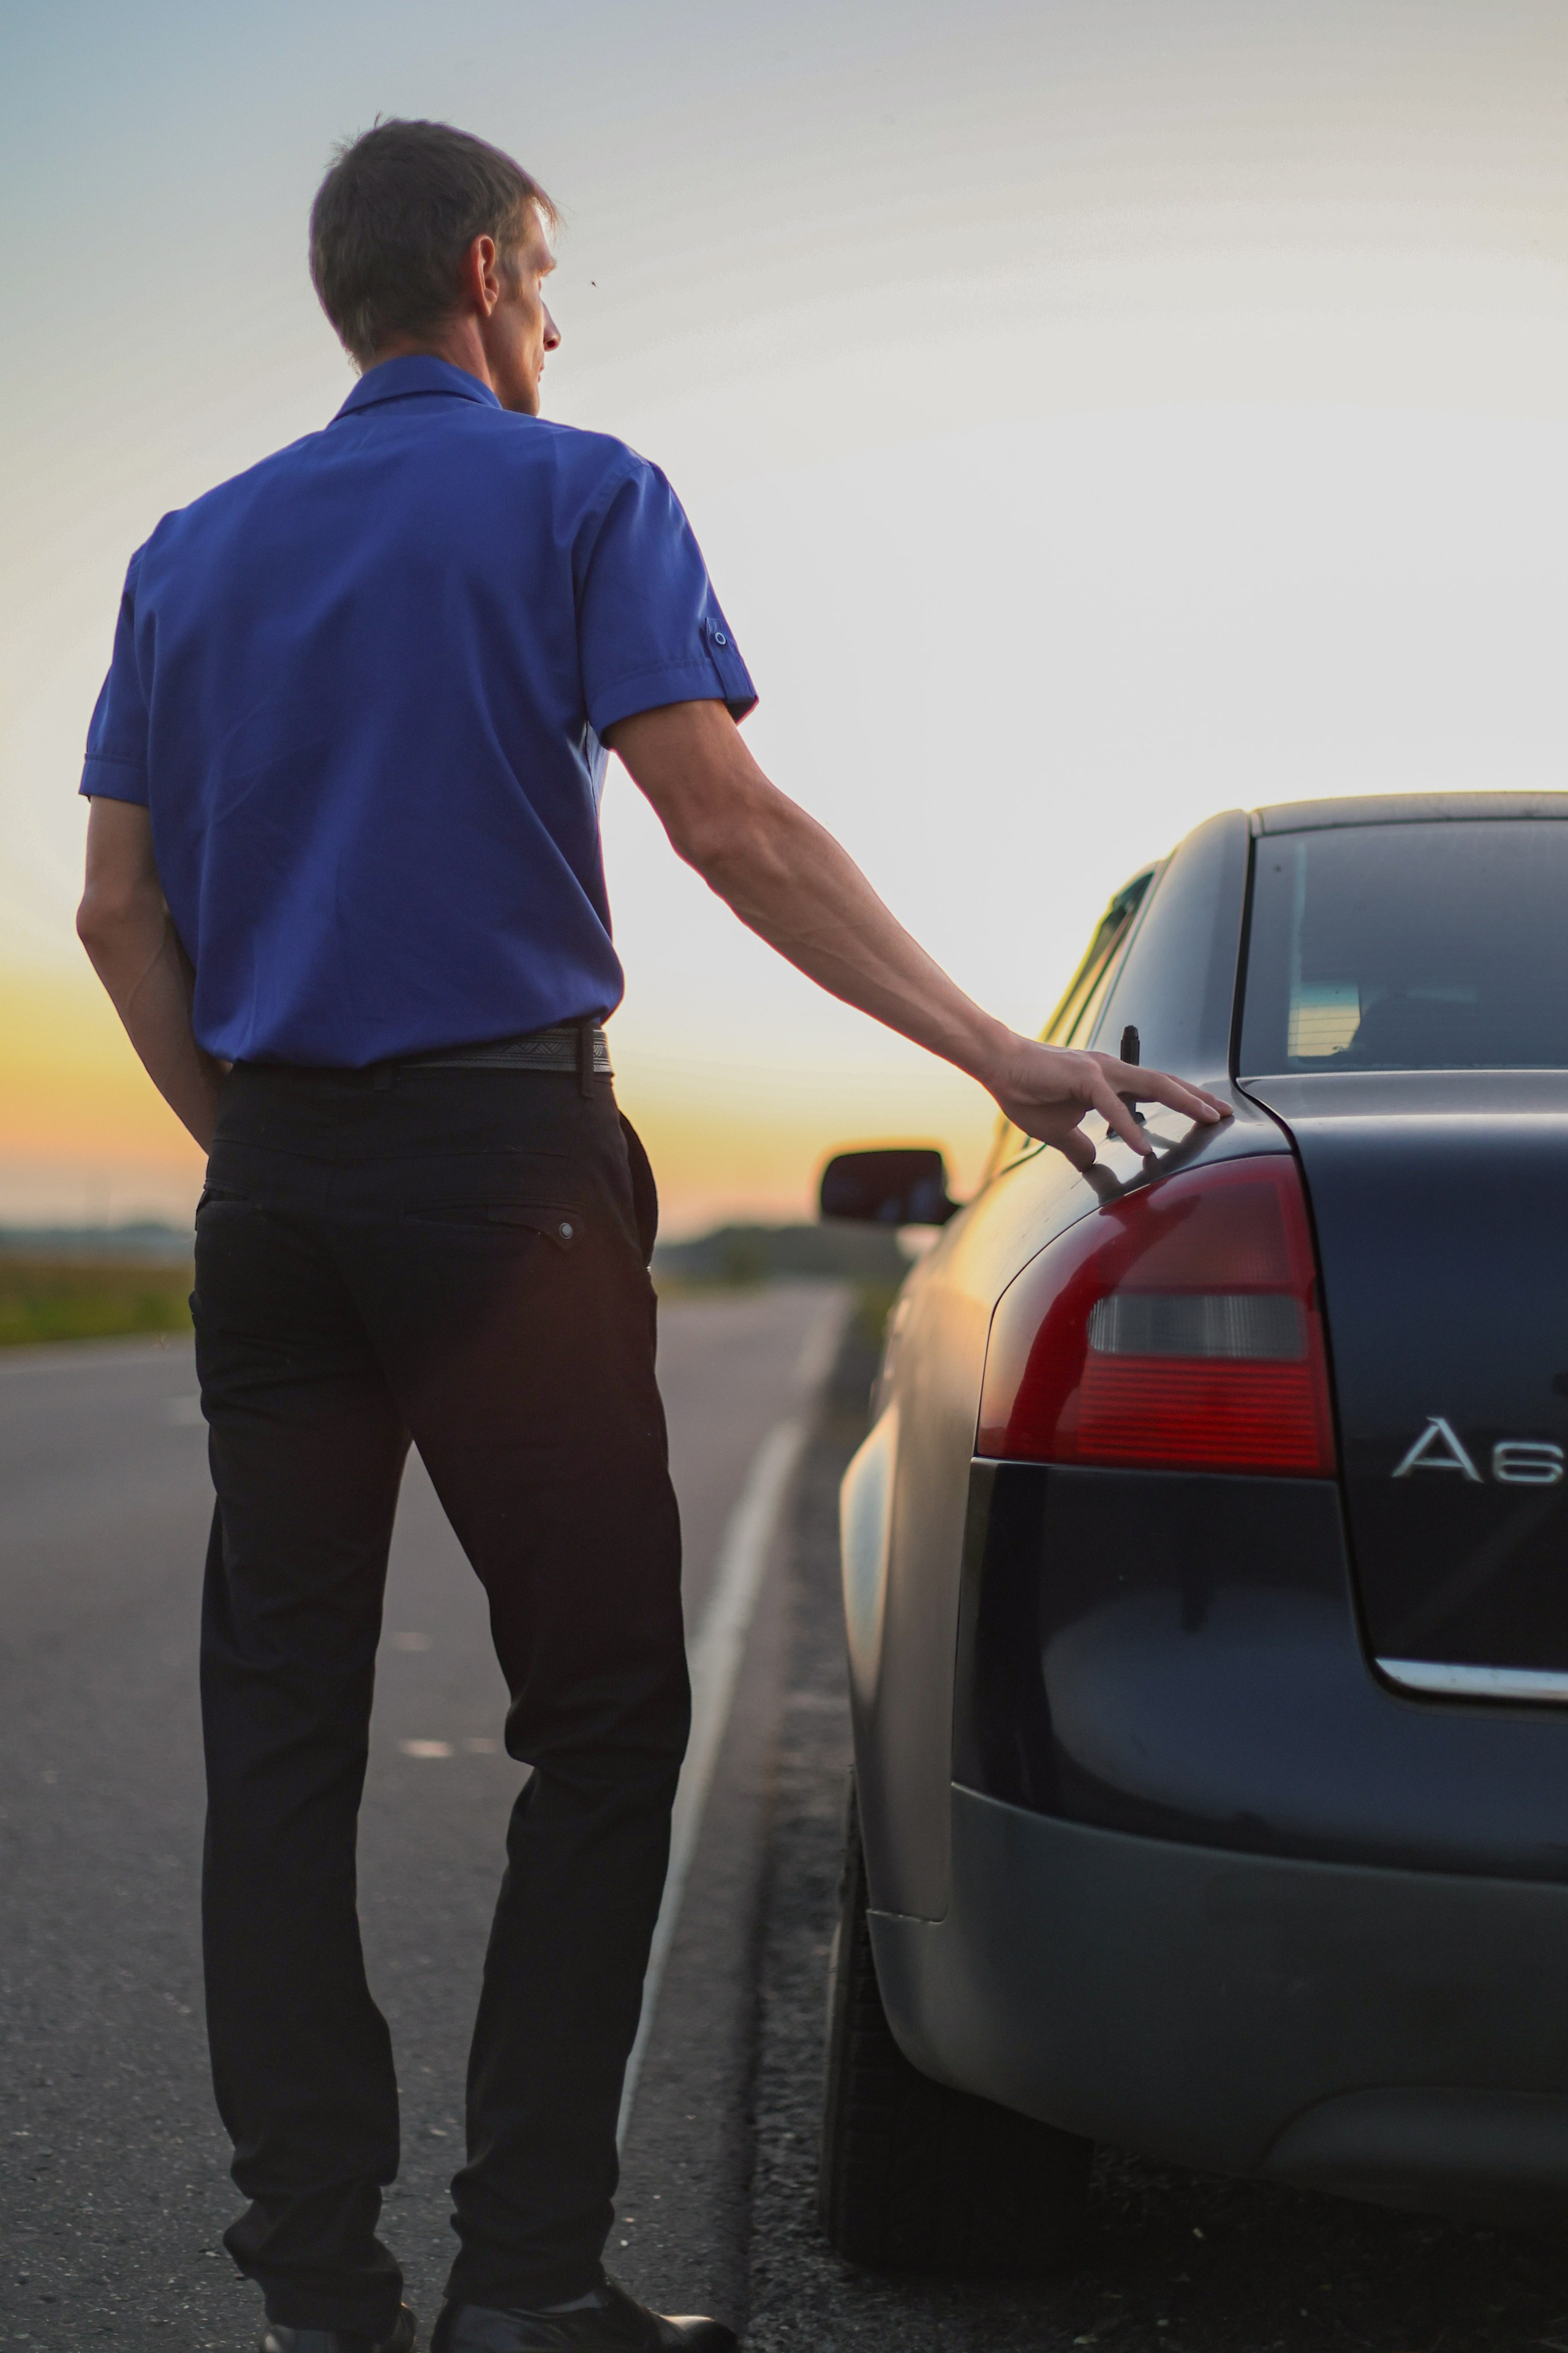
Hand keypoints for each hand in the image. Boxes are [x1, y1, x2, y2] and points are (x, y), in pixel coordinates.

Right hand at [987, 1037, 1231, 1170]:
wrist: (997, 1065)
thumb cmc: (1025, 1091)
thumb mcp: (1058, 1130)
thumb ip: (1079, 1147)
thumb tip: (1091, 1163)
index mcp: (1108, 1080)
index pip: (1157, 1089)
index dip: (1185, 1101)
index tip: (1209, 1114)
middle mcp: (1111, 1070)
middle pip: (1167, 1083)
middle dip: (1199, 1099)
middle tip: (1226, 1114)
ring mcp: (1100, 1072)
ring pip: (1154, 1085)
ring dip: (1185, 1102)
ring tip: (1209, 1118)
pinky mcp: (1083, 1079)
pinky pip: (1113, 1107)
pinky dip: (1130, 1127)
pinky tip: (1143, 1146)